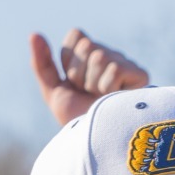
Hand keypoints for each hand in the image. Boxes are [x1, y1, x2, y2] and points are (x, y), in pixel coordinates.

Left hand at [30, 29, 148, 124]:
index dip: (68, 60)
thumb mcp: (53, 91)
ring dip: (93, 84)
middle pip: (87, 46)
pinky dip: (108, 89)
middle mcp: (109, 55)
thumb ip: (42, 63)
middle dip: (79, 74)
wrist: (95, 141)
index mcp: (90, 56)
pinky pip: (114, 70)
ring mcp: (125, 64)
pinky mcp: (139, 75)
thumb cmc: (76, 117)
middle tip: (87, 93)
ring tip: (100, 99)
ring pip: (100, 57)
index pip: (76, 35)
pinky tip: (115, 99)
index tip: (73, 81)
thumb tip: (34, 34)